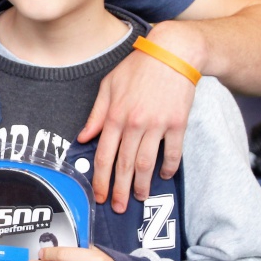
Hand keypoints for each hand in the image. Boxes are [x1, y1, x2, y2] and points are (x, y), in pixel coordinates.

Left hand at [78, 26, 195, 211]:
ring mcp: (157, 125)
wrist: (171, 54)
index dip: (101, 179)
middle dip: (119, 190)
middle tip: (117, 207)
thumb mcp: (108, 85)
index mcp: (114, 115)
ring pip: (146, 164)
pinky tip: (163, 176)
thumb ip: (96, 114)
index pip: (104, 155)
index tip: (100, 195)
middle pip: (124, 165)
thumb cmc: (137, 67)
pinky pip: (173, 153)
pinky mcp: (177, 124)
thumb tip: (84, 137)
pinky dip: (168, 167)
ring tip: (138, 197)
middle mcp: (134, 124)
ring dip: (142, 185)